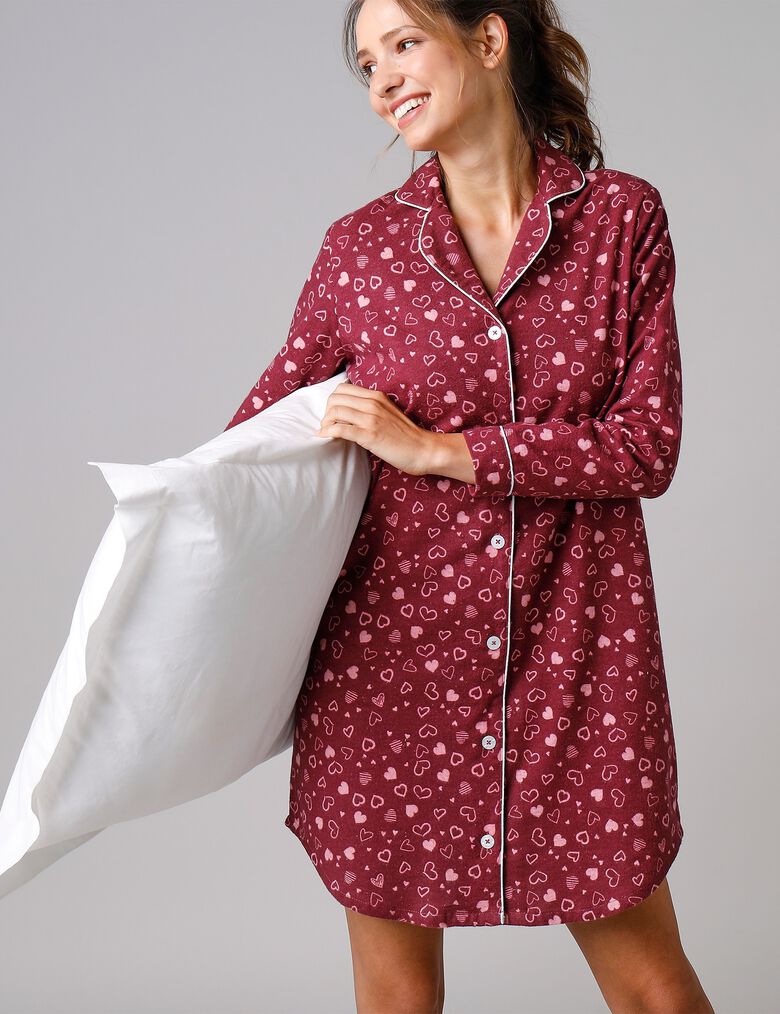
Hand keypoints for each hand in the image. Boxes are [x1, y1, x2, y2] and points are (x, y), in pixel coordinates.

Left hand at [315, 382, 436, 476]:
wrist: (422, 449)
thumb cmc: (406, 435)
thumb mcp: (388, 412)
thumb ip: (371, 408)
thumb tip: (349, 411)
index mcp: (376, 396)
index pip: (342, 388)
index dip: (333, 401)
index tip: (333, 414)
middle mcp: (372, 403)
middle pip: (335, 398)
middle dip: (326, 412)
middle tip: (328, 425)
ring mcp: (371, 418)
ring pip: (335, 412)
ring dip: (325, 423)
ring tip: (326, 432)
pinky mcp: (369, 435)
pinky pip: (340, 430)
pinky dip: (328, 433)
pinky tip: (326, 438)